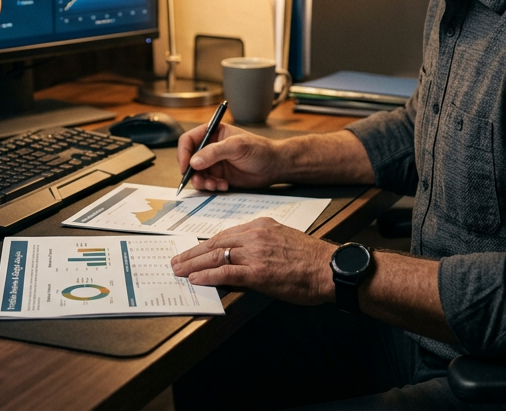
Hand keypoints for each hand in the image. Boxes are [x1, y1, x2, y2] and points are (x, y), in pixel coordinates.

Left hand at [170, 218, 333, 304]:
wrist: (328, 269)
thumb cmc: (310, 259)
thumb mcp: (283, 240)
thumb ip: (261, 243)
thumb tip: (242, 255)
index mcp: (261, 225)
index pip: (226, 234)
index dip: (206, 244)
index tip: (194, 250)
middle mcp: (255, 235)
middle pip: (215, 243)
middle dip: (193, 253)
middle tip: (177, 260)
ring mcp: (255, 253)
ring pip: (216, 256)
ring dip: (193, 264)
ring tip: (179, 270)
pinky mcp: (257, 273)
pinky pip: (225, 273)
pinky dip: (207, 276)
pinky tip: (195, 279)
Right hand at [176, 123, 286, 191]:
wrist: (274, 166)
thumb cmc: (259, 150)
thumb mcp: (236, 147)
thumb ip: (214, 153)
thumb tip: (193, 162)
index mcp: (212, 133)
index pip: (188, 140)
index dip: (183, 153)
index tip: (186, 166)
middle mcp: (210, 148)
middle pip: (189, 160)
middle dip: (192, 172)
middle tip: (200, 181)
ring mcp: (214, 163)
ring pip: (196, 174)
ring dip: (202, 182)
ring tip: (215, 185)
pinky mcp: (219, 176)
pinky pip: (207, 183)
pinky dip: (211, 187)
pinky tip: (224, 186)